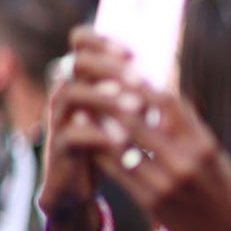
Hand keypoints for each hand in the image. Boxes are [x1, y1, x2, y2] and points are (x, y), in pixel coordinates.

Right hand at [37, 32, 138, 230]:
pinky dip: (98, 134)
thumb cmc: (107, 147)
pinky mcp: (59, 148)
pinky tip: (123, 140)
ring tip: (136, 107)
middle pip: (77, 63)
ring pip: (71, 93)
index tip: (133, 53)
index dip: (102, 42)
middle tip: (140, 80)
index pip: (82, 44)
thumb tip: (170, 72)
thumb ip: (137, 95)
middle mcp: (67, 93)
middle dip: (109, 67)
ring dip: (104, 97)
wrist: (76, 188)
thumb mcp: (122, 118)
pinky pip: (73, 135)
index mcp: (83, 80)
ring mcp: (59, 120)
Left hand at [50, 29, 230, 230]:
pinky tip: (88, 143)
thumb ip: (192, 131)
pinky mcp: (155, 203)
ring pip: (123, 144)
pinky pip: (120, 172)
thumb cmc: (224, 193)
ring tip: (82, 109)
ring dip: (98, 125)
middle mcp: (187, 160)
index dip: (140, 83)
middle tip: (91, 84)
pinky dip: (101, 155)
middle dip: (111, 99)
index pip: (168, 102)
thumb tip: (165, 98)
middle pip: (138, 119)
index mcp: (204, 144)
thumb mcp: (217, 157)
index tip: (120, 72)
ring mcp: (169, 182)